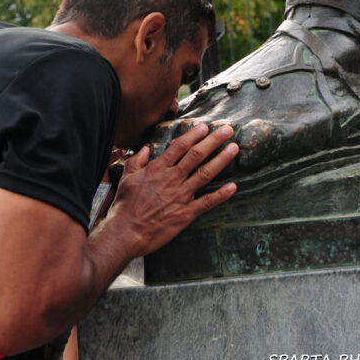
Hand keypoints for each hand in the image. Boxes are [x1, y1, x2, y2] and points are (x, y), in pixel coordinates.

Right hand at [106, 123, 237, 257]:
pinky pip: (207, 202)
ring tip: (234, 149)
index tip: (205, 127)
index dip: (194, 135)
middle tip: (228, 130)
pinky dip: (221, 195)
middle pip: (196, 155)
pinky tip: (233, 186)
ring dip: (221, 160)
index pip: (180, 147)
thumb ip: (137, 161)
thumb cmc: (125, 205)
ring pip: (205, 174)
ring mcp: (181, 196)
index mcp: (158, 169)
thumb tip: (144, 148)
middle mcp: (172, 179)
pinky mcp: (186, 213)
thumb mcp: (126, 178)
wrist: (126, 231)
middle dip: (214, 141)